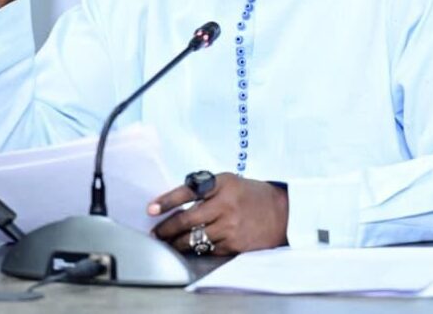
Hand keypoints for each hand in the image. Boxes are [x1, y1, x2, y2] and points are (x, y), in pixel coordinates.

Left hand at [148, 173, 288, 255]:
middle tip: (156, 233)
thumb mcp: (229, 183)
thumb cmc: (251, 196)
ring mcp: (230, 226)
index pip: (187, 192)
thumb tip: (175, 203)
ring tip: (170, 242)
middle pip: (186, 220)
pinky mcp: (235, 245)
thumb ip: (206, 190)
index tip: (150, 209)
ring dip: (177, 243)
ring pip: (194, 239)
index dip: (166, 201)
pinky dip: (197, 249)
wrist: (282, 213)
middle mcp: (226, 204)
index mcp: (222, 184)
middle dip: (166, 228)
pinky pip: (208, 249)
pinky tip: (192, 247)